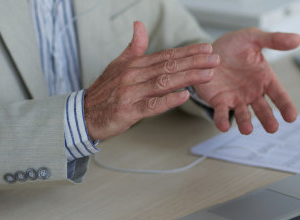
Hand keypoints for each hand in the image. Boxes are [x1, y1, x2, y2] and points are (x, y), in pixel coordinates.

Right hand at [84, 21, 219, 140]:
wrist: (83, 114)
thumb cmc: (104, 91)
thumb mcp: (117, 65)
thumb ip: (133, 47)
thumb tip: (139, 25)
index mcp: (134, 65)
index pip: (166, 55)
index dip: (187, 52)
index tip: (206, 48)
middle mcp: (133, 76)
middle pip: (168, 66)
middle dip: (194, 62)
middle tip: (215, 59)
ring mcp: (131, 93)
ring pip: (164, 83)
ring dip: (188, 77)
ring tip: (208, 74)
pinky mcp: (129, 111)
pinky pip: (151, 105)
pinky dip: (168, 101)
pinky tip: (184, 96)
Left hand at [193, 28, 299, 133]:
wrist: (208, 50)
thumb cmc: (234, 45)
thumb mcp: (253, 38)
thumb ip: (274, 40)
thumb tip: (298, 39)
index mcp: (265, 80)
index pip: (279, 95)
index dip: (286, 106)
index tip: (292, 117)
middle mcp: (252, 93)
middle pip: (263, 110)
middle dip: (267, 119)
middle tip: (273, 128)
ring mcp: (236, 99)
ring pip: (243, 115)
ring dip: (245, 123)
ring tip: (247, 130)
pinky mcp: (219, 101)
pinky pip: (221, 113)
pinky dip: (222, 120)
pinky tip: (224, 126)